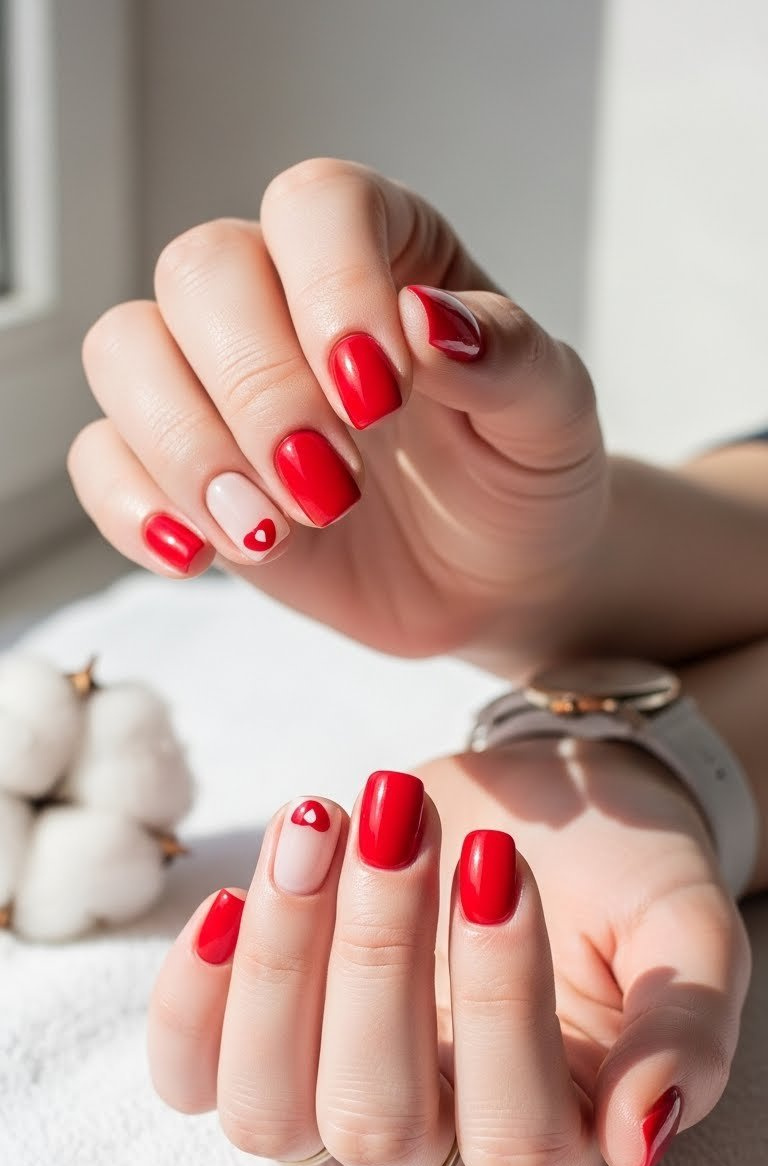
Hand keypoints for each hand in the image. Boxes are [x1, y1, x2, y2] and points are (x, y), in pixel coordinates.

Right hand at [70, 158, 604, 669]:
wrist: (497, 582)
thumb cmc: (524, 481)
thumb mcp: (553, 421)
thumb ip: (510, 360)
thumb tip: (430, 320)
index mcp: (381, 252)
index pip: (316, 205)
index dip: (331, 289)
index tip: (379, 397)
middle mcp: (285, 299)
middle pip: (203, 271)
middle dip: (259, 388)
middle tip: (333, 487)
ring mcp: (222, 384)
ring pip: (128, 351)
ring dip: (187, 447)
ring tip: (271, 532)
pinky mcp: (185, 472)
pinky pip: (105, 457)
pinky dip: (135, 507)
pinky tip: (201, 553)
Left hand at [147, 752, 749, 1165]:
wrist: (544, 811)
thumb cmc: (621, 879)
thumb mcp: (686, 932)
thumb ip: (684, 1031)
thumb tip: (642, 1139)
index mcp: (557, 1135)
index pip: (517, 1133)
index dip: (499, 1001)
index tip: (495, 858)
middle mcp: (438, 1144)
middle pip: (375, 1124)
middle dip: (375, 958)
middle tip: (393, 819)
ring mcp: (336, 1100)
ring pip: (269, 1110)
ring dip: (282, 960)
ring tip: (319, 822)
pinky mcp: (268, 1044)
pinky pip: (192, 1075)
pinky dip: (192, 1000)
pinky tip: (230, 902)